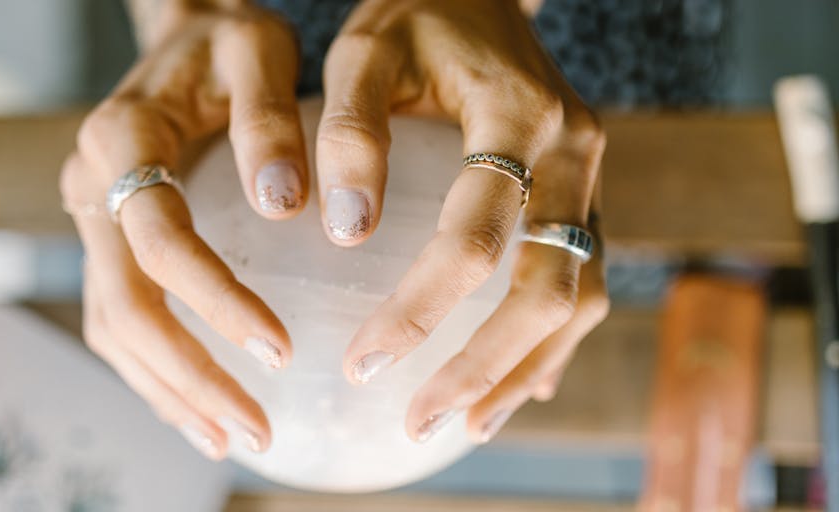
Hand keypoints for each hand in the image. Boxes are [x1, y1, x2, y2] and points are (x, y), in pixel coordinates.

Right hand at [60, 1, 306, 458]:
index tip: (280, 349)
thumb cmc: (227, 40)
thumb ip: (268, 119)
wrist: (185, 33)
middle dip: (190, 375)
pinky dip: (155, 373)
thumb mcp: (257, 51)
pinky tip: (199, 409)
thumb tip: (285, 205)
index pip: (157, 240)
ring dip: (171, 390)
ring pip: (113, 326)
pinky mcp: (106, 240)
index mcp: (121, 138)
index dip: (214, 301)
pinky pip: (117, 320)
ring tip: (231, 438)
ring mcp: (90, 217)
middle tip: (258, 429)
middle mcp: (91, 184)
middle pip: (125, 303)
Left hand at [325, 0, 609, 442]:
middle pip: (549, 287)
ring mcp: (591, 177)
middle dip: (484, 368)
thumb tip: (348, 233)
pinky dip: (548, 340)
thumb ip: (351, 133)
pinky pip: (580, 278)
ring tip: (466, 422)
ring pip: (580, 294)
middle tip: (420, 421)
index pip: (475, 239)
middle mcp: (575, 153)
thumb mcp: (364, 51)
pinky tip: (512, 384)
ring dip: (524, 368)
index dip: (420, 311)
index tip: (363, 364)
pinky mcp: (584, 194)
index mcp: (521, 116)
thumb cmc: (416, 16)